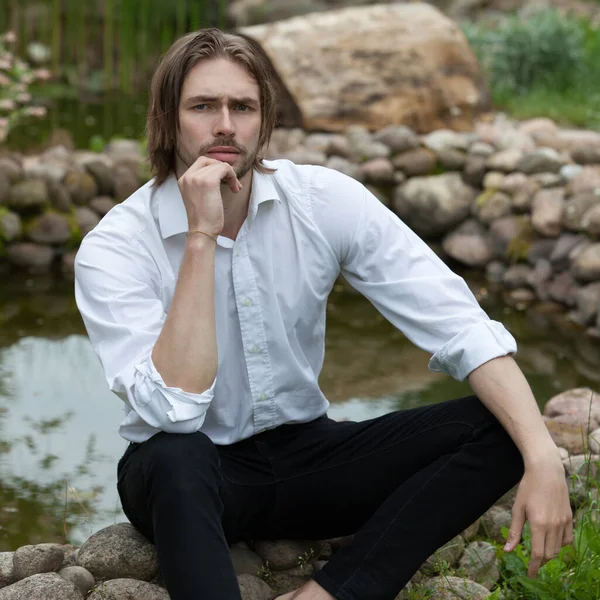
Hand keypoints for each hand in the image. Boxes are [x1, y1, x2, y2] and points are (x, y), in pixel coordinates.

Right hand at [177, 156, 241, 236]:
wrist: (202, 230)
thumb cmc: (203, 218)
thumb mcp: (198, 196)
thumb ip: (202, 183)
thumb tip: (220, 172)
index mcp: (183, 179)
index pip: (201, 162)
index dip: (215, 168)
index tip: (224, 180)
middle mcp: (188, 176)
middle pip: (210, 161)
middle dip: (223, 169)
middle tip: (232, 183)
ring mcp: (197, 178)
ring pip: (219, 165)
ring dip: (231, 175)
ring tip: (235, 188)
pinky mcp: (208, 181)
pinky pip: (225, 168)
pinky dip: (233, 176)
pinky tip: (235, 189)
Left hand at [504, 456, 572, 577]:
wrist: (546, 472)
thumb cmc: (528, 488)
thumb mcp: (517, 508)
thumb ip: (514, 531)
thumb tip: (508, 550)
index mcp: (538, 525)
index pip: (537, 554)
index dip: (533, 567)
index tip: (529, 574)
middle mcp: (553, 526)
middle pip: (548, 554)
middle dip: (540, 562)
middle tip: (532, 564)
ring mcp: (563, 523)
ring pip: (558, 548)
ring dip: (549, 554)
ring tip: (540, 553)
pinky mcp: (569, 518)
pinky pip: (567, 539)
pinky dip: (560, 545)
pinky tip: (552, 543)